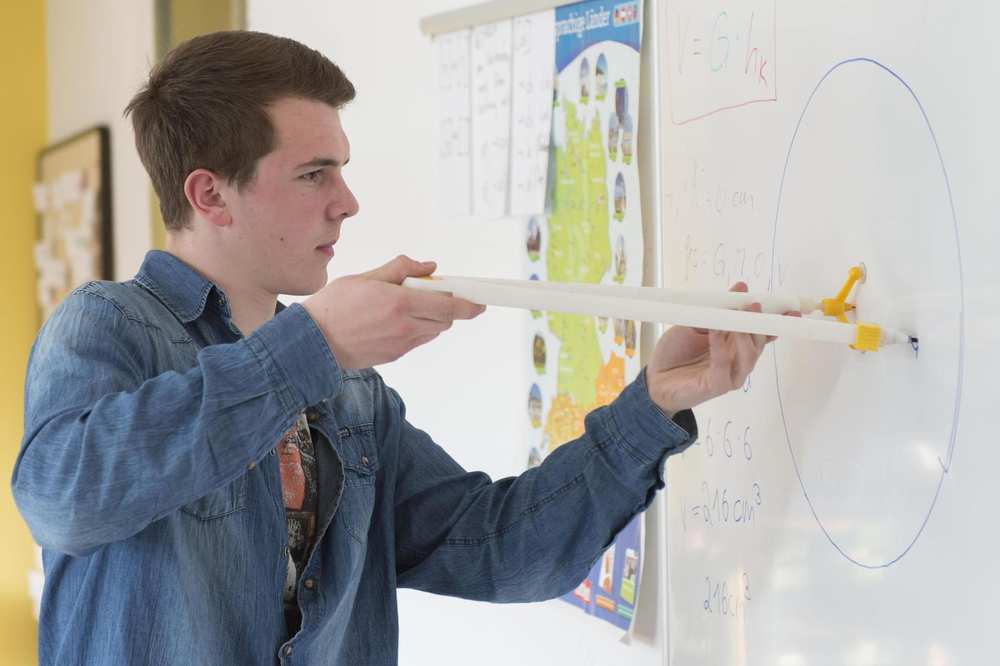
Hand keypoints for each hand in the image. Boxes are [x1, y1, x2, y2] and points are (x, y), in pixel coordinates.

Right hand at [303, 255, 485, 369]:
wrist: (313, 342)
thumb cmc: (334, 306)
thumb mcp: (367, 278)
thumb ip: (401, 269)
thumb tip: (428, 266)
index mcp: (400, 303)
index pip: (449, 305)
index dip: (470, 305)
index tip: (481, 302)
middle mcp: (405, 326)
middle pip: (446, 320)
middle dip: (448, 308)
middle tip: (435, 294)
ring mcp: (401, 345)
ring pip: (432, 331)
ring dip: (431, 318)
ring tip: (408, 306)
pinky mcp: (394, 356)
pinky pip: (417, 341)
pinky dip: (416, 329)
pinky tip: (395, 320)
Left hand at [646, 282, 799, 414]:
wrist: (653, 378)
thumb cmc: (675, 352)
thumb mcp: (695, 322)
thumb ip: (717, 308)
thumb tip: (740, 287)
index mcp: (735, 343)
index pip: (761, 332)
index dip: (776, 321)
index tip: (789, 309)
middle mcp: (736, 359)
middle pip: (758, 342)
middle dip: (760, 324)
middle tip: (755, 306)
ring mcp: (729, 374)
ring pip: (748, 357)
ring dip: (745, 335)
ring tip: (740, 317)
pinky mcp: (716, 386)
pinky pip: (723, 367)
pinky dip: (720, 348)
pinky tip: (715, 332)